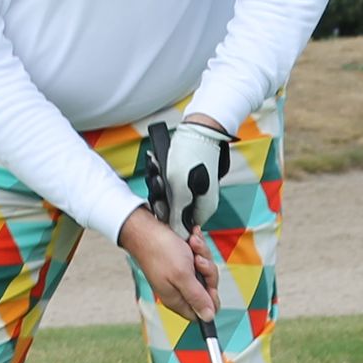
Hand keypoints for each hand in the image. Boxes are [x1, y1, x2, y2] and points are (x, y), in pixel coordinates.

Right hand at [119, 207, 220, 322]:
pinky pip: (200, 258)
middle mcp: (180, 290)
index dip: (210, 300)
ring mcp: (182, 275)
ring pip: (206, 271)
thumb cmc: (160, 251)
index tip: (209, 285)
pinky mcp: (184, 263)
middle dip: (207, 271)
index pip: (201, 313)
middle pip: (207, 289)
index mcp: (177, 300)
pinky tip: (191, 240)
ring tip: (192, 245)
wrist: (146, 228)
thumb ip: (197, 297)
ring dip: (203, 255)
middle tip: (197, 260)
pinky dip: (198, 247)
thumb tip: (208, 318)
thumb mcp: (183, 276)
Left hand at [142, 115, 235, 235]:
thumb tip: (174, 233)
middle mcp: (202, 200)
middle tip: (158, 185)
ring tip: (158, 171)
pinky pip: (173, 181)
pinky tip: (159, 165)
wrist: (200, 129)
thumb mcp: (180, 190)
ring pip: (172, 194)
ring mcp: (196, 188)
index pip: (184, 226)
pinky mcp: (190, 176)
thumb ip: (176, 214)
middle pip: (176, 209)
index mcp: (204, 208)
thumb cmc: (191, 157)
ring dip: (161, 184)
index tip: (158, 209)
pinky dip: (164, 174)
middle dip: (162, 198)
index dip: (169, 220)